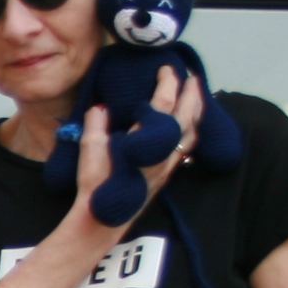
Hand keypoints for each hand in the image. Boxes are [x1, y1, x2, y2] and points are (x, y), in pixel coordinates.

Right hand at [63, 70, 204, 233]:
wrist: (104, 219)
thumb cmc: (96, 185)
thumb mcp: (90, 150)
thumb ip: (96, 125)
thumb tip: (100, 107)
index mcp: (147, 140)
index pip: (164, 104)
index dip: (168, 83)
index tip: (167, 68)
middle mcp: (165, 151)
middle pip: (187, 116)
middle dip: (192, 93)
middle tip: (192, 76)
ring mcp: (169, 164)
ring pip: (192, 132)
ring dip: (197, 112)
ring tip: (196, 98)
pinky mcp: (167, 174)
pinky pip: (188, 146)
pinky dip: (193, 130)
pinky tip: (189, 128)